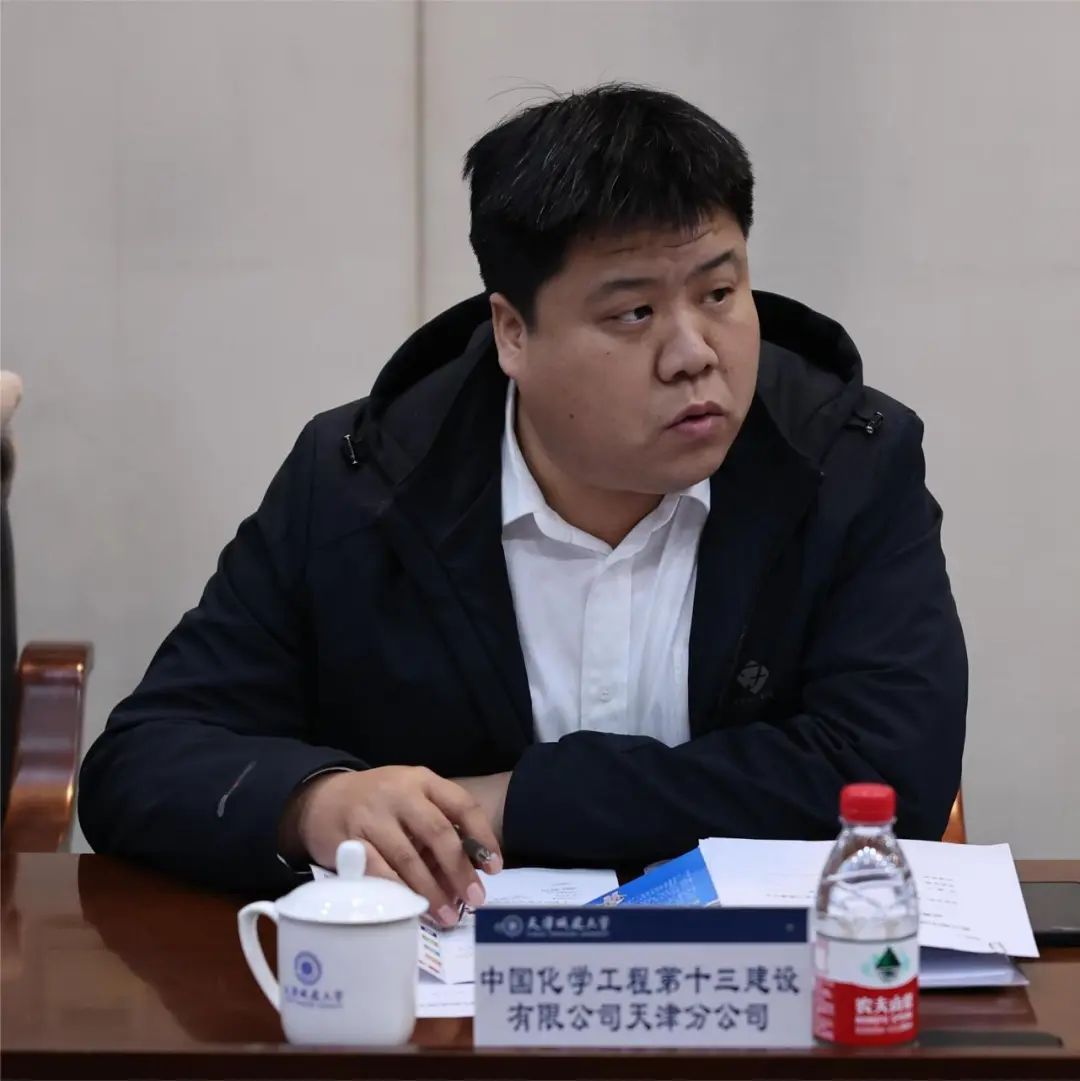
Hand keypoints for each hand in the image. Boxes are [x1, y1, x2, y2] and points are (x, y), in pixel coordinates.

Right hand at [280, 767, 502, 925]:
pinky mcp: (349, 840)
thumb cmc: (379, 802)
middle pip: (438, 833)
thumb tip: (471, 870)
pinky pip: (378, 871)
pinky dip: (397, 892)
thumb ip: (437, 824)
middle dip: (459, 870)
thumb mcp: (411, 797)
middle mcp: (400, 793)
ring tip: (447, 915)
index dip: (482, 836)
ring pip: (408, 857)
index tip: (494, 867)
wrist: (322, 798)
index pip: (462, 804)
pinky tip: (410, 909)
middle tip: (474, 899)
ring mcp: (372, 816)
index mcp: (422, 780)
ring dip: (431, 891)